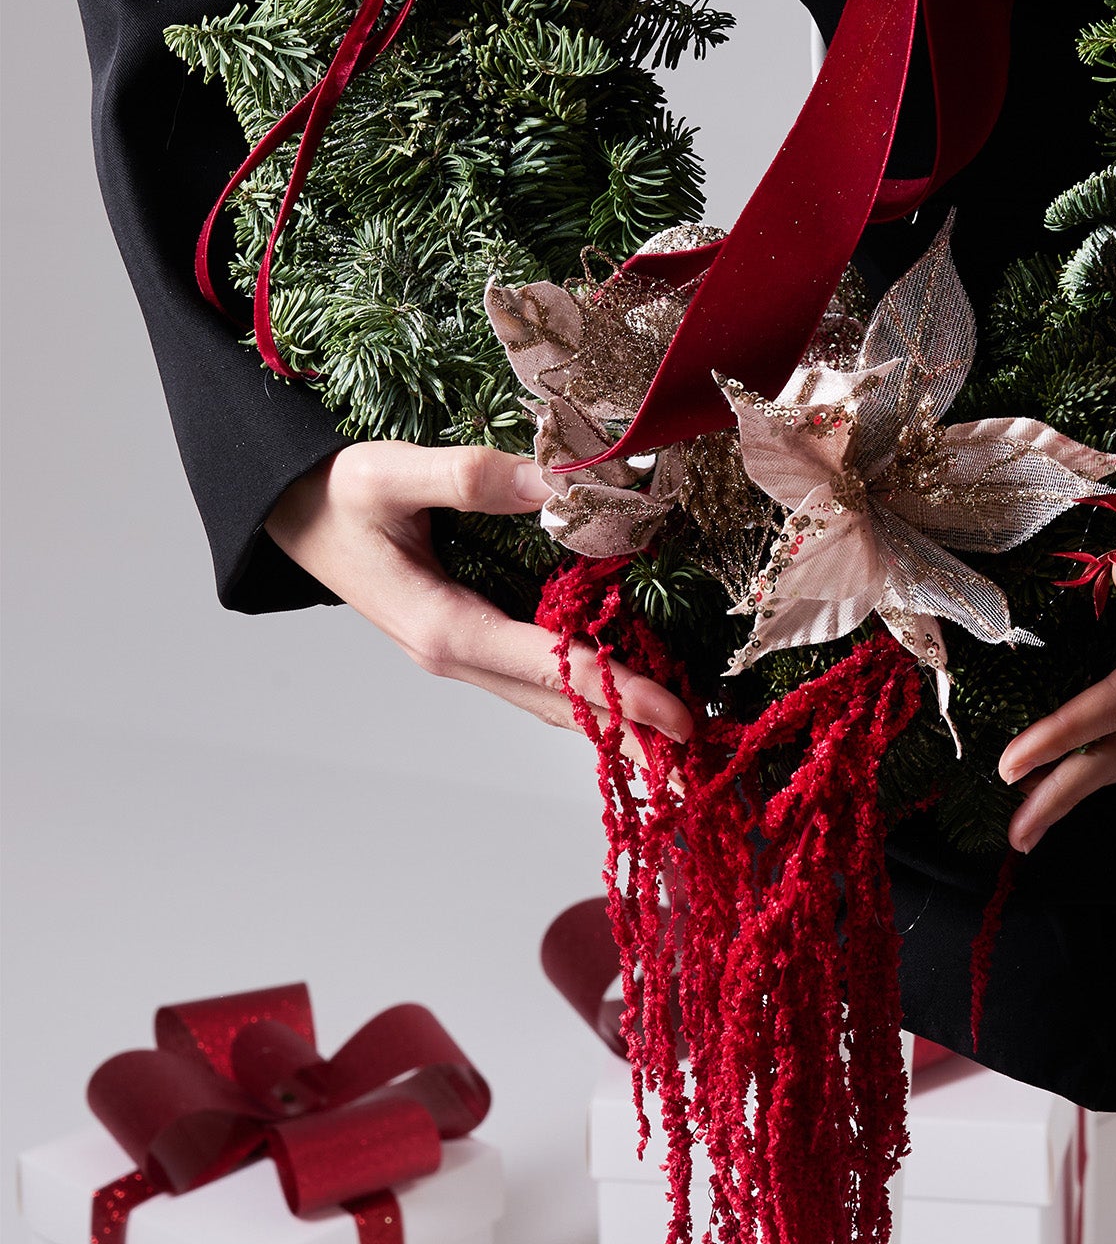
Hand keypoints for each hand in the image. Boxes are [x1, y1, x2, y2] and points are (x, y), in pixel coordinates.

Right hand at [265, 445, 691, 746]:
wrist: (288, 515)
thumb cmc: (334, 494)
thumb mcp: (388, 475)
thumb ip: (469, 476)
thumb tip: (555, 481)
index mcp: (444, 627)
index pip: (550, 667)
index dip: (619, 693)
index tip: (677, 717)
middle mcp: (458, 653)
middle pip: (559, 706)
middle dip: (631, 735)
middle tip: (700, 768)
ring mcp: (463, 653)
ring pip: (550, 702)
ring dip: (614, 725)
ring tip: (677, 751)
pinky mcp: (469, 640)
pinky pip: (538, 679)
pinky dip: (585, 697)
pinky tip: (624, 704)